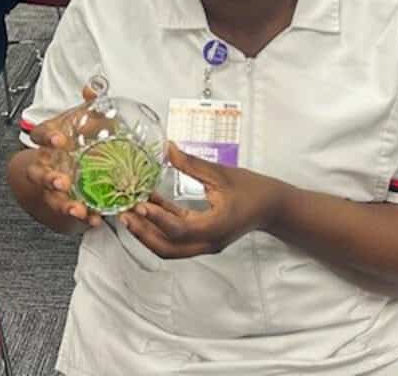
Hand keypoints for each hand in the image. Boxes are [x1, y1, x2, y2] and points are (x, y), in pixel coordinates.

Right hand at [22, 89, 105, 230]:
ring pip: (51, 197)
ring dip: (63, 204)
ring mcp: (52, 187)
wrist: (64, 166)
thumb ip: (89, 105)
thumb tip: (93, 88)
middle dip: (48, 179)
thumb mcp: (82, 120)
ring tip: (77, 209)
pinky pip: (70, 212)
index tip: (59, 140)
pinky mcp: (64, 203)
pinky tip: (96, 219)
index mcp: (48, 141)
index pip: (39, 136)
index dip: (47, 138)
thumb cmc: (72, 140)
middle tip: (61, 182)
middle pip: (38, 173)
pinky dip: (83, 217)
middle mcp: (45, 165)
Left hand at [119, 143, 285, 258]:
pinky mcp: (203, 238)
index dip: (156, 218)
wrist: (273, 207)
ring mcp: (205, 244)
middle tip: (125, 214)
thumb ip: (192, 164)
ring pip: (170, 247)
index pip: (179, 229)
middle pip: (167, 248)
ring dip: (148, 233)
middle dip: (143, 234)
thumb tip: (168, 149)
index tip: (138, 205)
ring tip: (130, 213)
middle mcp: (207, 242)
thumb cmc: (253, 190)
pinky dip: (161, 226)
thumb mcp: (222, 174)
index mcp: (214, 227)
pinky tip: (149, 206)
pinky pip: (177, 238)